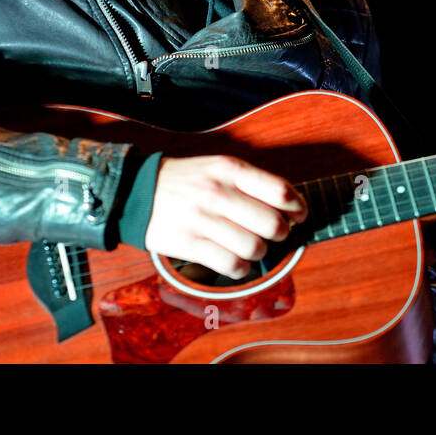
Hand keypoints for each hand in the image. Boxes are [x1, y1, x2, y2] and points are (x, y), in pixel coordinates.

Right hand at [143, 155, 307, 279]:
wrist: (136, 192)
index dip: (298, 208)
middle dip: (281, 233)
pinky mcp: (190, 244)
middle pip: (272, 224)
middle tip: (275, 234)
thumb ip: (252, 181)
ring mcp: (203, 219)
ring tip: (254, 248)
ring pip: (255, 248)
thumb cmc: (186, 180)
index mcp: (230, 169)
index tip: (299, 216)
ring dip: (261, 253)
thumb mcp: (218, 166)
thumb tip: (290, 205)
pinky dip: (242, 268)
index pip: (281, 192)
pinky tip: (238, 262)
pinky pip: (231, 265)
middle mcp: (218, 193)